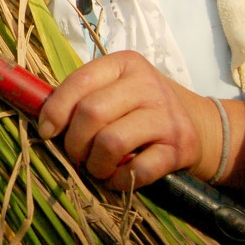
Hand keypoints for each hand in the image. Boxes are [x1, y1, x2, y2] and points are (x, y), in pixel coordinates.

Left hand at [36, 50, 221, 189]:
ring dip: (95, 164)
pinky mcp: (179, 148)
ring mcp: (166, 116)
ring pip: (111, 142)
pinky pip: (136, 170)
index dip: (56, 109)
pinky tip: (117, 177)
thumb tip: (41, 118)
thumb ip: (83, 96)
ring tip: (97, 167)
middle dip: (74, 142)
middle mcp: (147, 85)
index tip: (47, 131)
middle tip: (76, 155)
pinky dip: (118, 180)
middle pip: (91, 113)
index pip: (80, 81)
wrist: (204, 125)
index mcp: (125, 64)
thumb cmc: (144, 107)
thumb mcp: (117, 89)